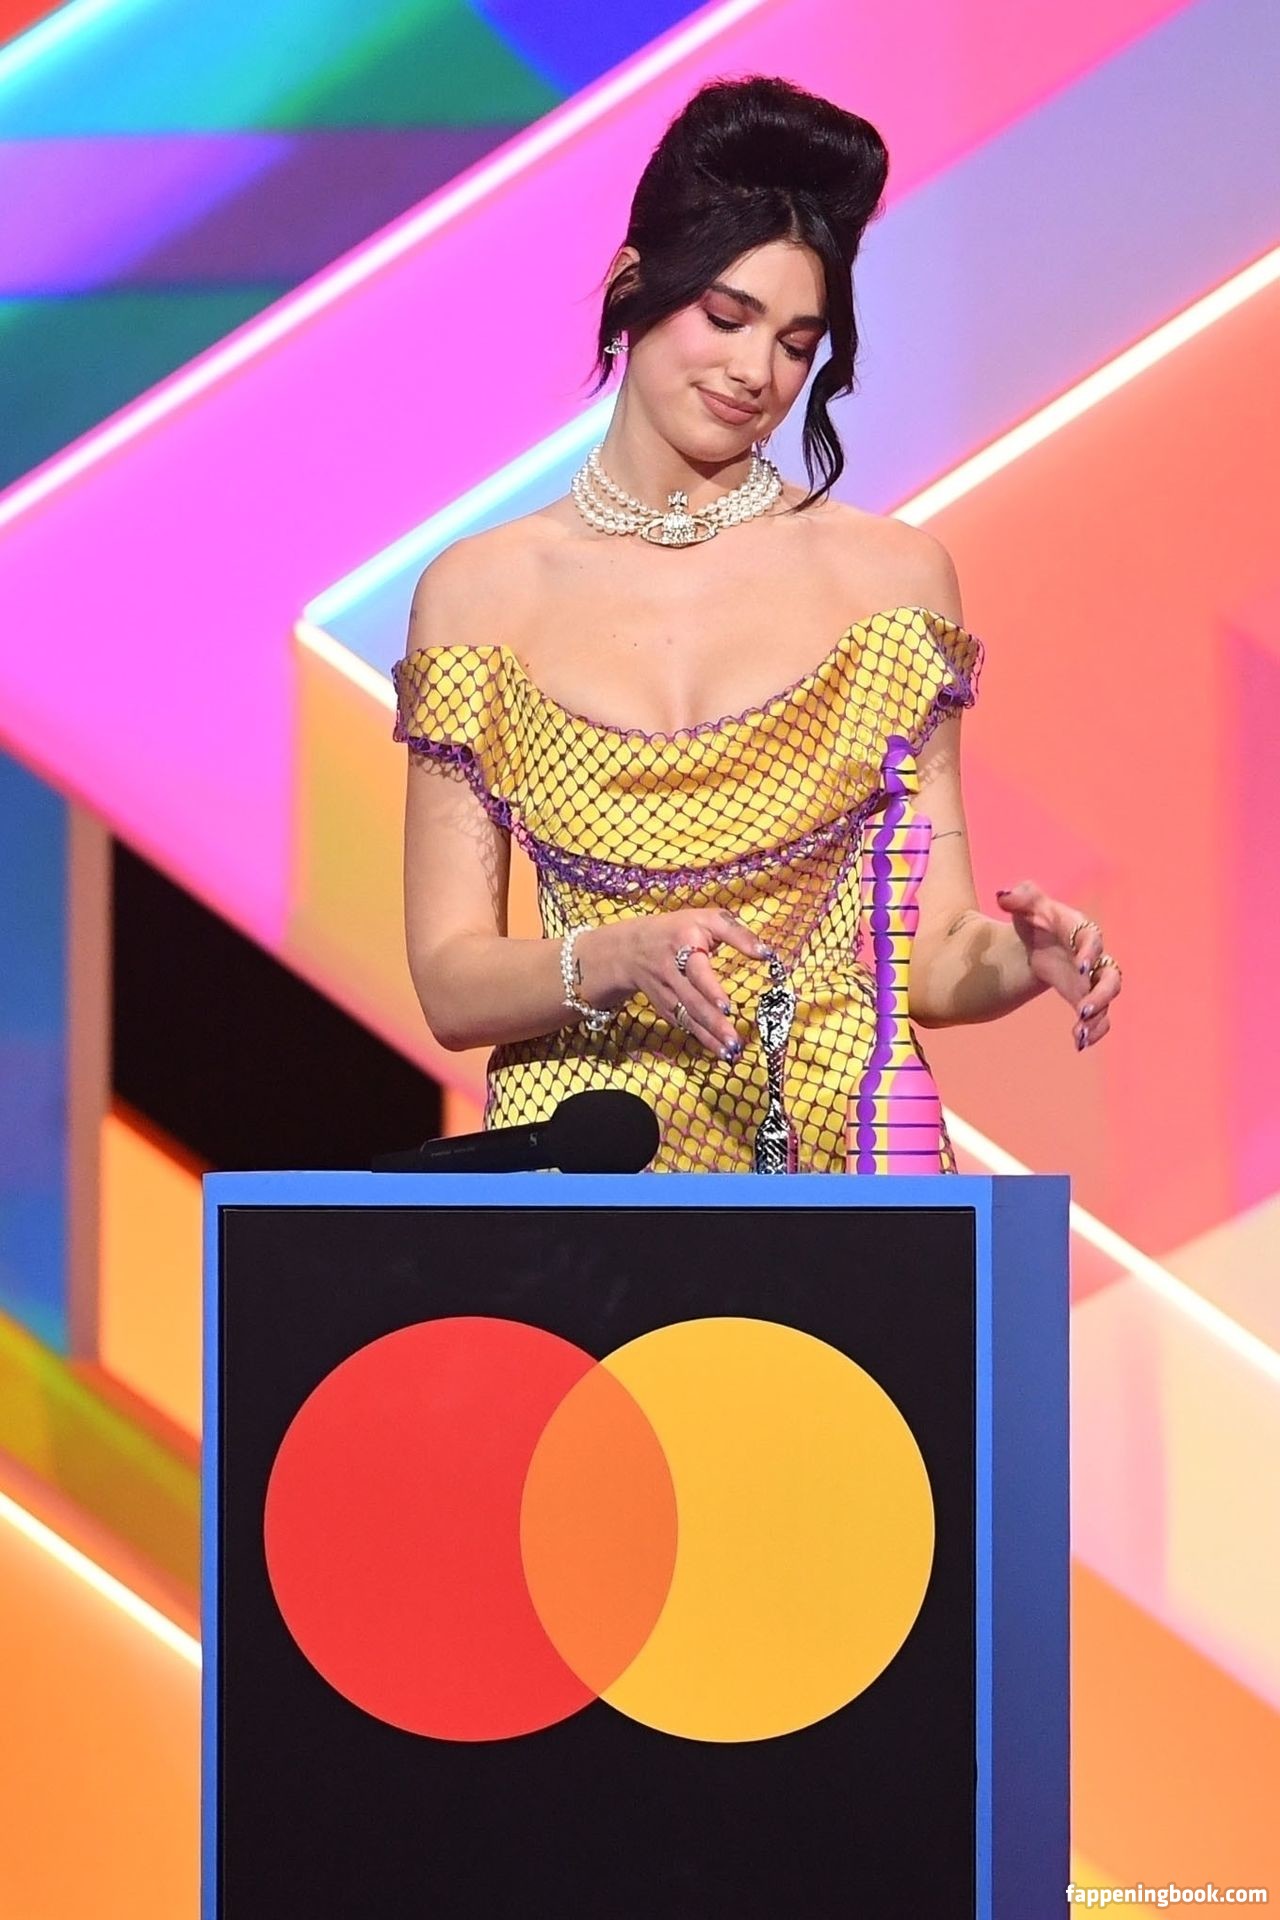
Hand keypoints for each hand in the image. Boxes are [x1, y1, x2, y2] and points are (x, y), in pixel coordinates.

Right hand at [592, 907, 771, 1059]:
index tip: (726, 1007)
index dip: (710, 990)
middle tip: (734, 1040)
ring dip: (709, 1036)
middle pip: (692, 1000)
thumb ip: (737, 934)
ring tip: (731, 1051)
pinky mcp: (664, 1007)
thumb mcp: (707, 919)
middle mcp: (671, 970)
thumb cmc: (679, 930)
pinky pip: (684, 1024)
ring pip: (688, 1017)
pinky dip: (701, 1039)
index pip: (697, 970)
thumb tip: (766, 954)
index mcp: (683, 943)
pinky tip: (719, 1050)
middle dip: (713, 1022)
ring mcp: (665, 992)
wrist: (631, 948)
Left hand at [993, 881, 1121, 1052]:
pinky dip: (1093, 1030)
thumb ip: (1018, 897)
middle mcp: (1093, 957)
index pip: (1092, 940)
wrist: (1037, 937)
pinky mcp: (1083, 996)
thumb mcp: (1026, 904)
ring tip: (1080, 1035)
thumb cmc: (1036, 917)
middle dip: (1101, 994)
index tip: (1080, 967)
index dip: (1089, 953)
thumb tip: (1002, 896)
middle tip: (1083, 1009)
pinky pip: (1098, 1016)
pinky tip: (1078, 1043)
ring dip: (1098, 1018)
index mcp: (1081, 931)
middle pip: (1110, 976)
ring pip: (1106, 1000)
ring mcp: (1091, 979)